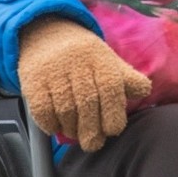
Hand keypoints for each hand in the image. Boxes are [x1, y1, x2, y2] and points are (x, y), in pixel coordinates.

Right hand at [17, 17, 151, 151]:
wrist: (46, 32)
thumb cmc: (83, 55)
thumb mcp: (107, 60)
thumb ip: (127, 78)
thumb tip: (145, 90)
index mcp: (99, 58)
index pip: (110, 88)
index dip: (113, 113)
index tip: (112, 130)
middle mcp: (77, 62)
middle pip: (87, 102)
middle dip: (92, 129)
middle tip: (93, 143)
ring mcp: (53, 70)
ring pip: (65, 109)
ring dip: (72, 128)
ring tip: (76, 134)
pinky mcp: (32, 79)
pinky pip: (42, 109)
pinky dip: (51, 124)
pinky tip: (57, 126)